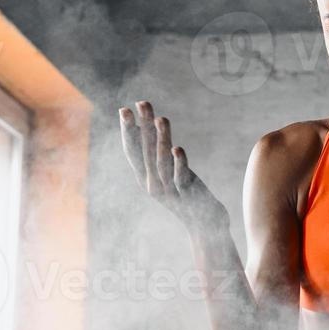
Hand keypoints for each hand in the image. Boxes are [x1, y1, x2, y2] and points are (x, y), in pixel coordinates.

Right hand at [117, 101, 226, 231]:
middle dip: (143, 127)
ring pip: (162, 162)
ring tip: (161, 119)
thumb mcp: (165, 173)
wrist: (204, 226)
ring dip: (162, 140)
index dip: (127, 131)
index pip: (132, 152)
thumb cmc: (184, 195)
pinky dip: (179, 164)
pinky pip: (180, 178)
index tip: (124, 110)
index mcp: (145, 178)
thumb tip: (141, 126)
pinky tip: (178, 149)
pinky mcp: (187, 196)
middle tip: (141, 103)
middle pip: (146, 152)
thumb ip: (153, 153)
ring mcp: (169, 191)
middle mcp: (153, 185)